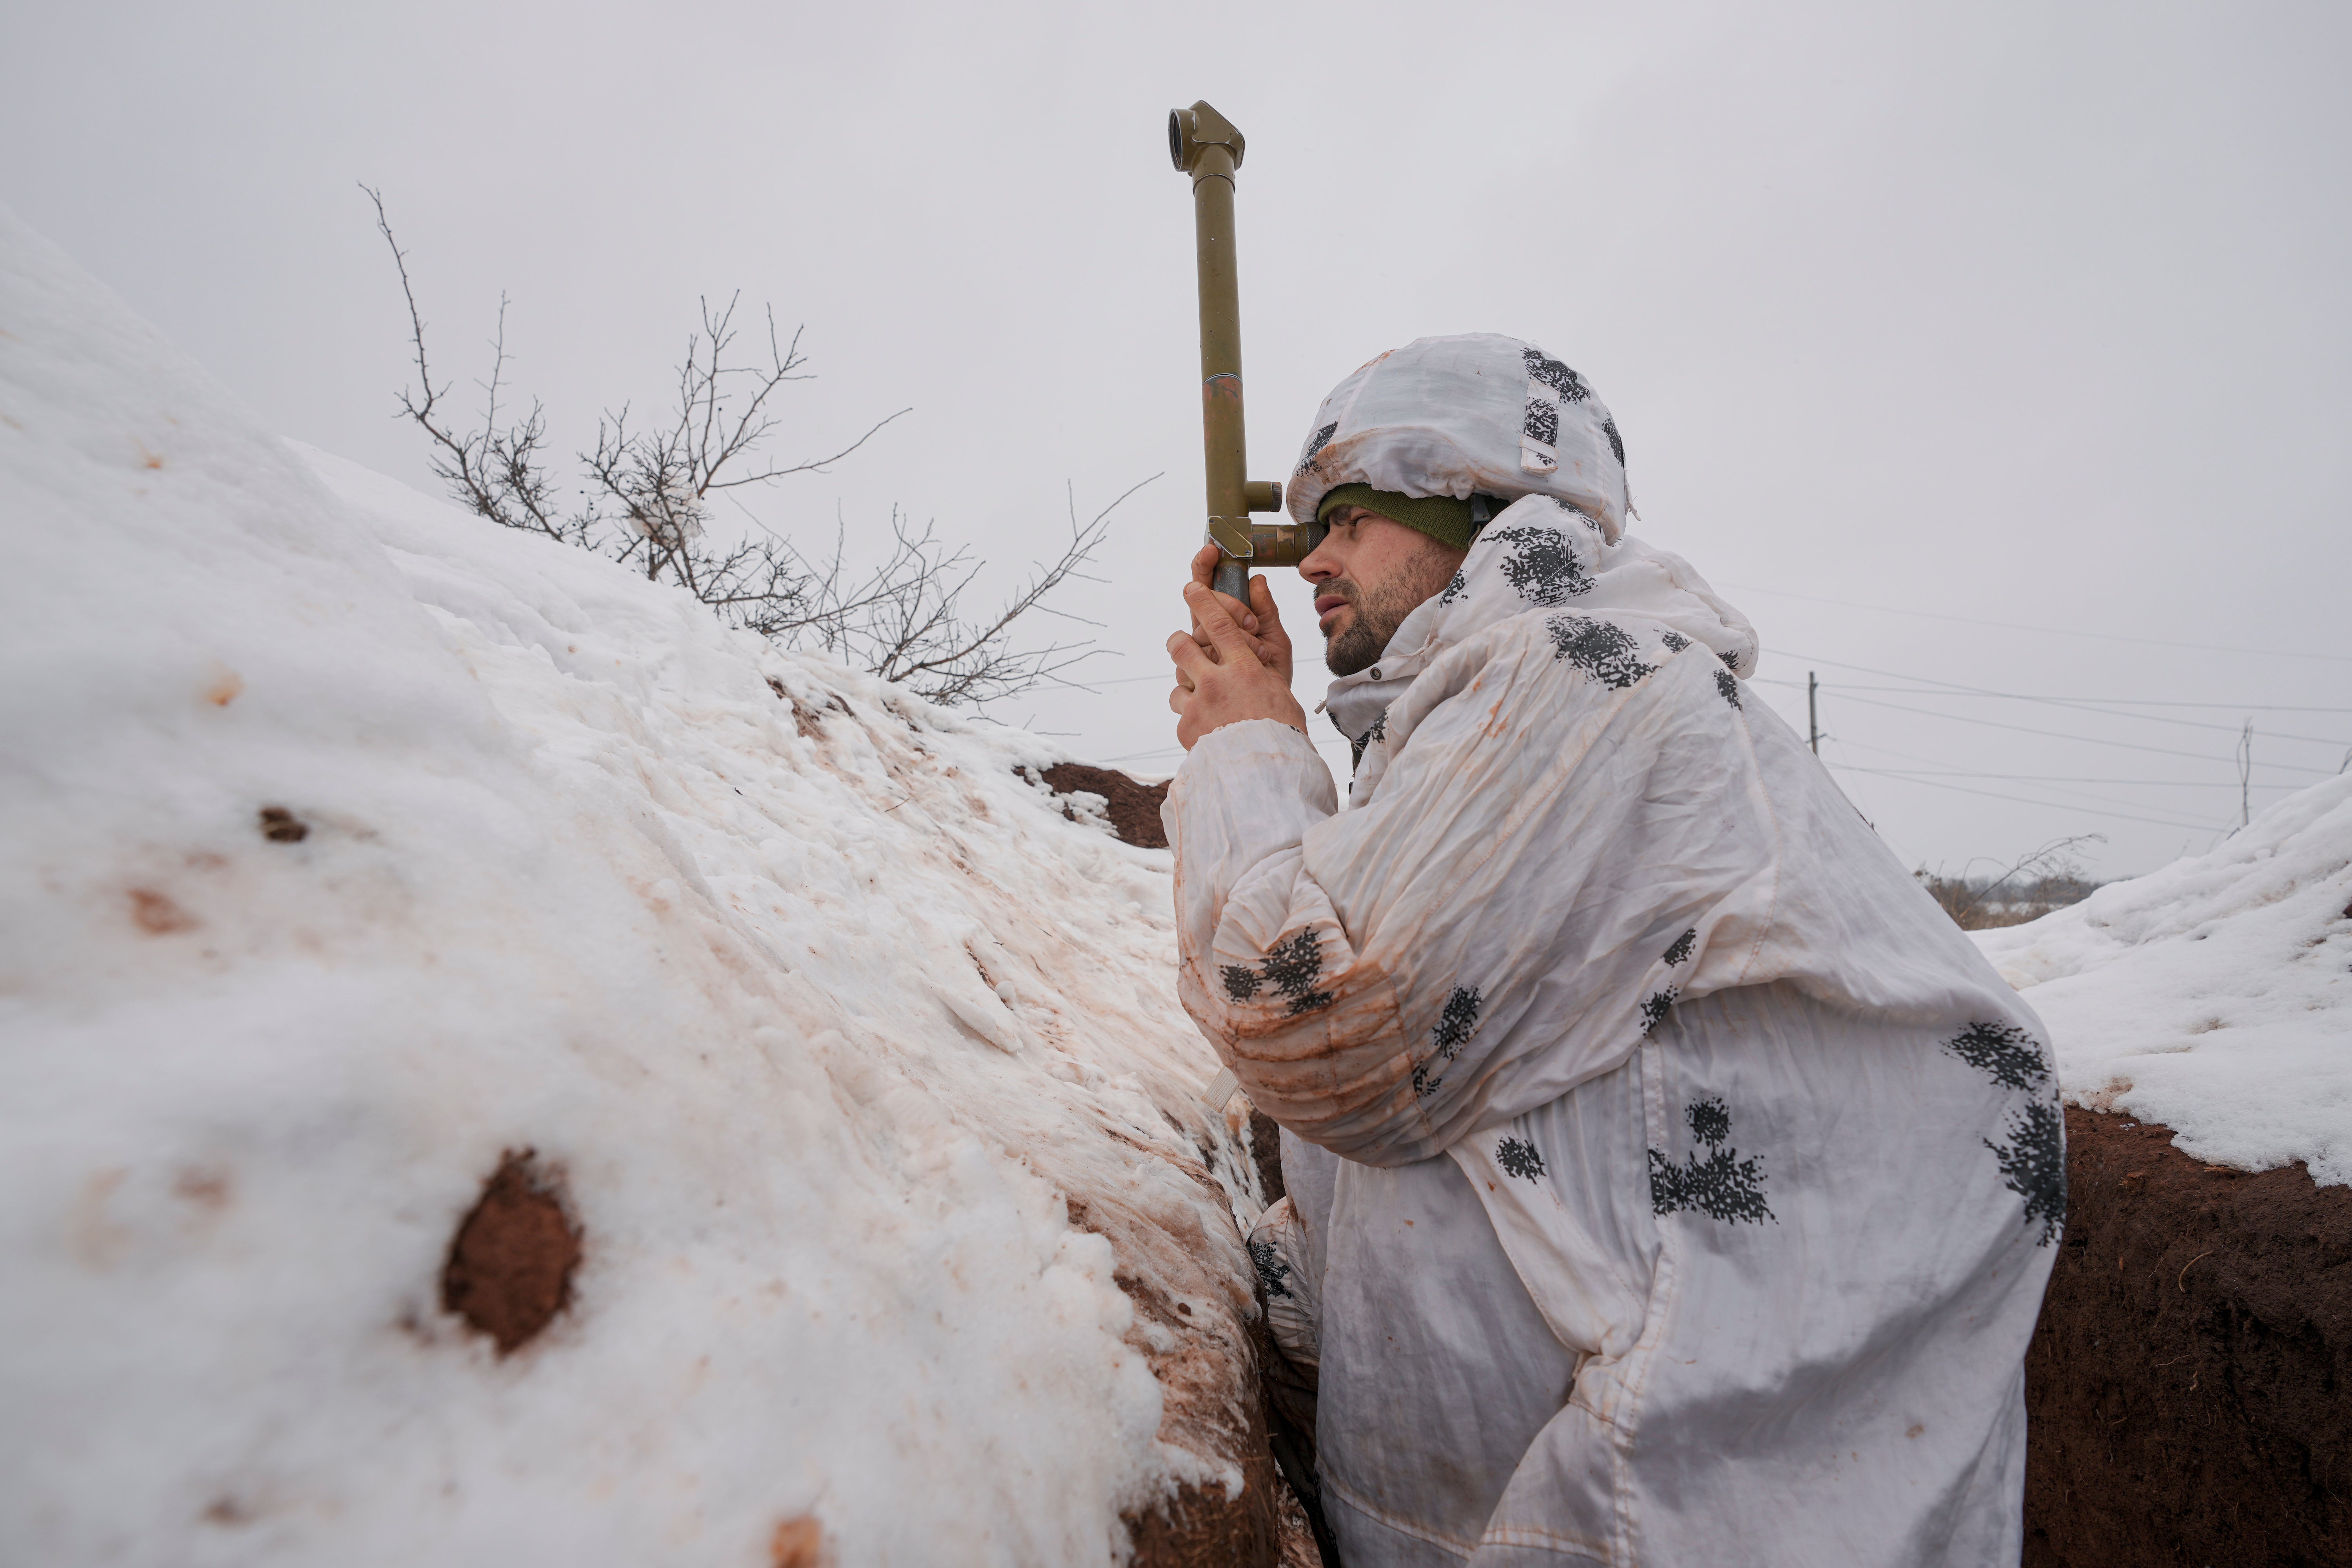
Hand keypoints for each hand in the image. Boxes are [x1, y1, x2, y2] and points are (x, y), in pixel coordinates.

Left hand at [1169, 577, 1308, 750]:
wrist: (1264, 776)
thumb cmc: (1282, 729)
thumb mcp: (1282, 685)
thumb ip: (1268, 647)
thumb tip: (1260, 601)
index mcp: (1245, 669)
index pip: (1218, 623)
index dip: (1203, 600)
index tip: (1191, 587)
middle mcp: (1216, 682)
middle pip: (1182, 645)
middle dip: (1180, 641)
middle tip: (1184, 644)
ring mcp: (1198, 705)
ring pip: (1176, 680)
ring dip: (1187, 686)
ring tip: (1206, 702)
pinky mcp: (1185, 728)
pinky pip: (1181, 711)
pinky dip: (1191, 716)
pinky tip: (1209, 727)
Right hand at [1185, 544, 1292, 687]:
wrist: (1267, 715)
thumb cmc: (1271, 676)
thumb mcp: (1276, 640)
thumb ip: (1266, 612)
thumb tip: (1258, 580)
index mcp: (1223, 620)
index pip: (1207, 586)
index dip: (1205, 566)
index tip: (1212, 549)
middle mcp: (1205, 634)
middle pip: (1202, 606)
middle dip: (1232, 610)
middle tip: (1253, 625)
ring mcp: (1195, 655)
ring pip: (1200, 633)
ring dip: (1235, 641)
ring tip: (1260, 657)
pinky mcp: (1188, 679)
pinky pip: (1194, 661)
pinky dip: (1221, 666)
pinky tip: (1239, 674)